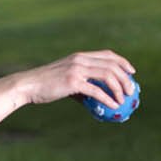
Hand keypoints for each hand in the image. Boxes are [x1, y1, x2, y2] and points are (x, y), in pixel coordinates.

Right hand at [18, 51, 135, 110]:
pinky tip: (114, 106)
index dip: (122, 62)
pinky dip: (107, 99)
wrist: (29, 85)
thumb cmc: (46, 86)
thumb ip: (81, 85)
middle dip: (125, 77)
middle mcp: (81, 59)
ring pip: (107, 76)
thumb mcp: (65, 80)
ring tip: (125, 99)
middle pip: (111, 65)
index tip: (131, 72)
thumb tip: (93, 98)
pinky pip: (96, 91)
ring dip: (119, 88)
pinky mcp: (73, 82)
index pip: (107, 55)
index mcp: (80, 56)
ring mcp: (77, 70)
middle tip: (131, 90)